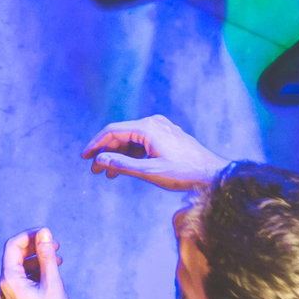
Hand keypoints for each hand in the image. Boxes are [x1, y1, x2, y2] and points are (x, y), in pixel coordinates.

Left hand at [0, 228, 67, 298]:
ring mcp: (8, 295)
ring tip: (57, 260)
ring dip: (37, 260)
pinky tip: (49, 274)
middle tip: (55, 245)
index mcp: (9, 280)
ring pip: (19, 269)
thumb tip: (44, 232)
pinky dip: (35, 274)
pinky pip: (22, 281)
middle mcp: (4, 287)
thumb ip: (47, 256)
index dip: (29, 235)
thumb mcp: (52, 284)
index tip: (47, 234)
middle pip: (15, 256)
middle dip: (35, 247)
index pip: (12, 245)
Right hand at [83, 114, 229, 191]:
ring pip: (132, 139)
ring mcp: (161, 128)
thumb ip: (123, 165)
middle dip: (106, 151)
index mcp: (147, 128)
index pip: (113, 131)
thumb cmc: (184, 173)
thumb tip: (100, 160)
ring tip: (108, 173)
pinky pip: (143, 143)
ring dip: (119, 155)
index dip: (96, 144)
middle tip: (94, 169)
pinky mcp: (167, 136)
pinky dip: (132, 154)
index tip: (84, 157)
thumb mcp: (151, 172)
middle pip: (122, 134)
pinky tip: (127, 168)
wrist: (214, 174)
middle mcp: (153, 123)